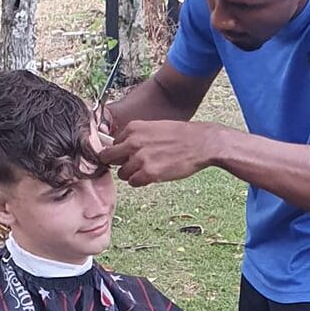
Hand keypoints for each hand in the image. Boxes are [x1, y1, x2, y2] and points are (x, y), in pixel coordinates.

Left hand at [99, 120, 217, 185]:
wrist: (201, 143)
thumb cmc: (181, 136)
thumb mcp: (154, 127)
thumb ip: (136, 137)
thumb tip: (122, 149)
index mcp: (133, 128)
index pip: (112, 144)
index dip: (120, 152)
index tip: (128, 156)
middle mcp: (133, 142)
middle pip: (108, 158)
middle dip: (118, 163)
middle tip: (132, 166)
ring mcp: (140, 158)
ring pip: (122, 173)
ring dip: (132, 174)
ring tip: (148, 170)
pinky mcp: (149, 173)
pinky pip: (133, 182)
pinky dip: (141, 182)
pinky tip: (153, 175)